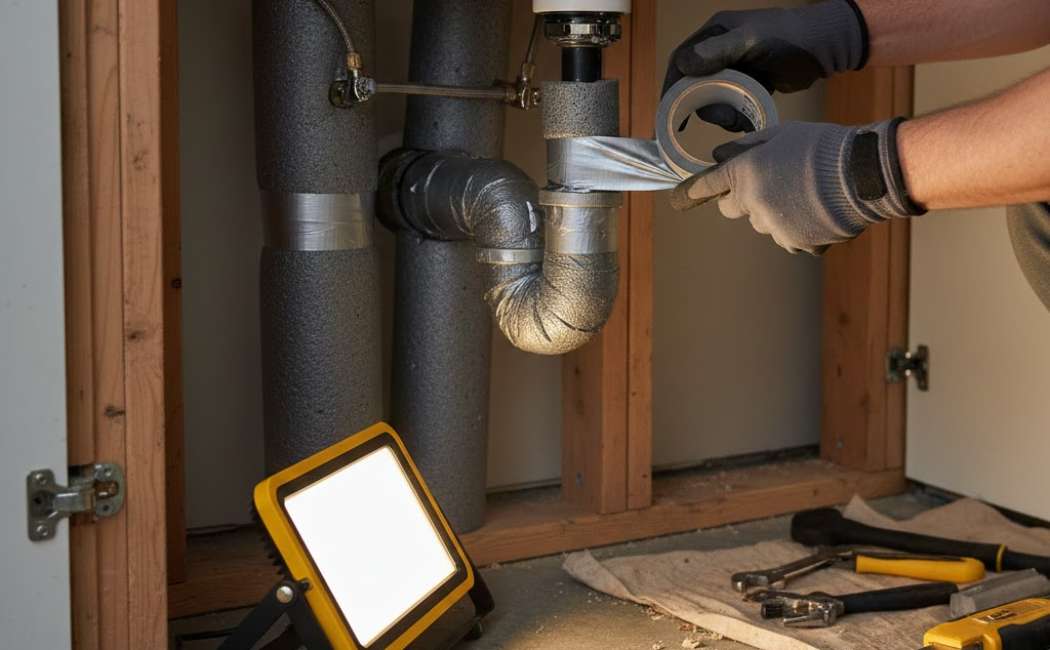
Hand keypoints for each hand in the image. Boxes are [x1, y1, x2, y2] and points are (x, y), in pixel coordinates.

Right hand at [664, 0, 867, 131]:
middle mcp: (719, 49)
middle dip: (703, 106)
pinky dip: (735, 115)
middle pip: (695, 84)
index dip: (672, 87)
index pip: (681, 61)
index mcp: (715, 33)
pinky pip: (731, 103)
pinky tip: (746, 123)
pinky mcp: (748, 83)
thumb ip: (720, 50)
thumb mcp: (753, 41)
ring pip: (713, 97)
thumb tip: (683, 64)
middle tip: (723, 119)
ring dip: (721, 114)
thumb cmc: (792, 38)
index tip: (670, 113)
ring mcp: (734, 67)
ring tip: (739, 122)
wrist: (827, 46)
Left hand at [670, 119, 923, 254]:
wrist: (865, 173)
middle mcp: (753, 203)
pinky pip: (787, 237)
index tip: (682, 198)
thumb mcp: (781, 134)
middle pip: (731, 209)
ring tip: (805, 194)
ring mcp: (773, 227)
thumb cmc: (822, 146)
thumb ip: (745, 146)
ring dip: (774, 212)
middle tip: (769, 184)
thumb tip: (718, 155)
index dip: (694, 191)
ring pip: (762, 222)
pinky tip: (817, 210)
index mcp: (745, 173)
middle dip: (741, 199)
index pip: (708, 185)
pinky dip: (797, 227)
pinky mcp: (794, 243)